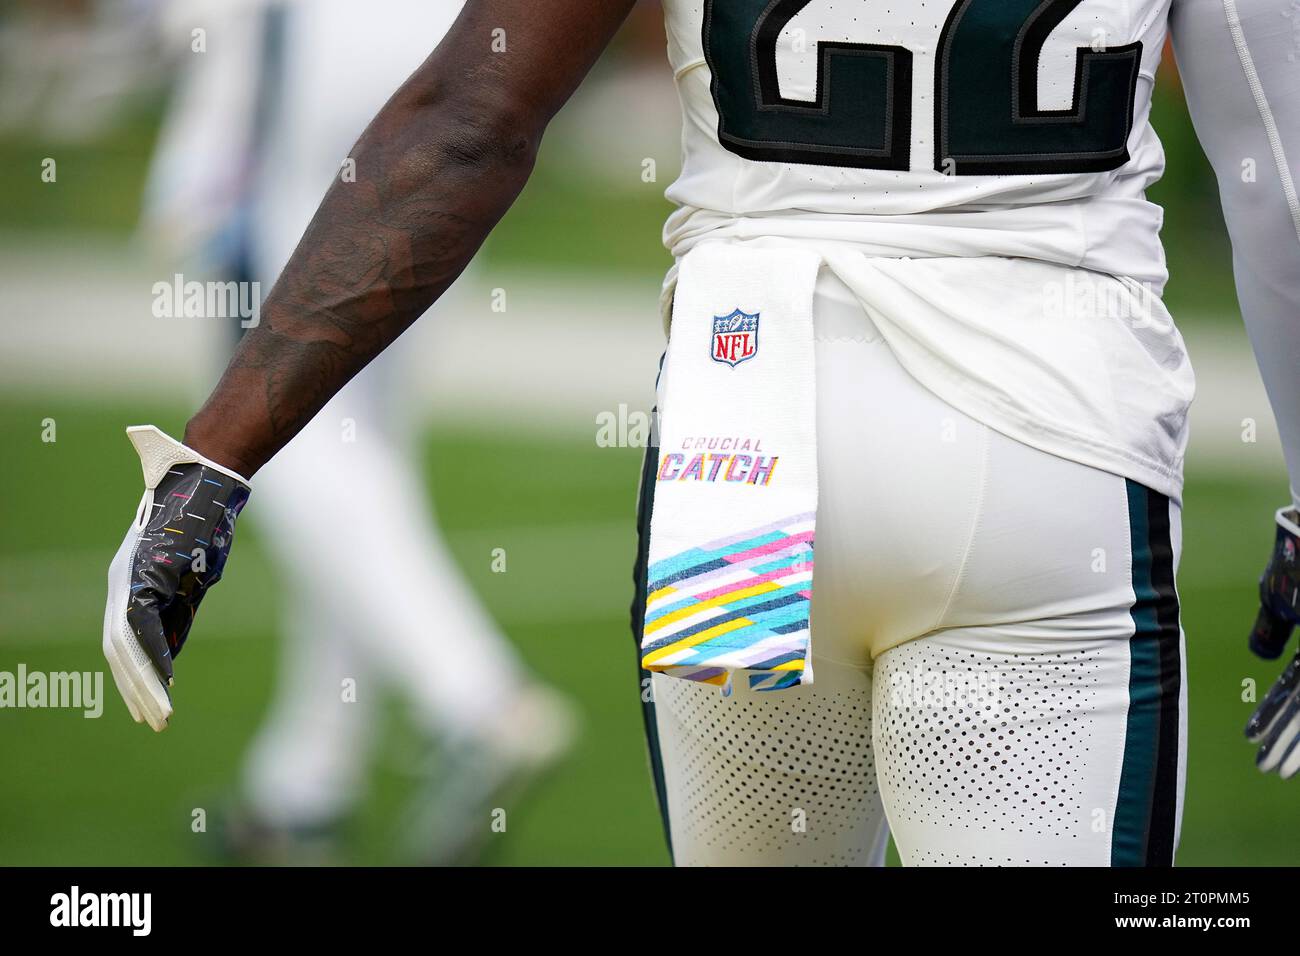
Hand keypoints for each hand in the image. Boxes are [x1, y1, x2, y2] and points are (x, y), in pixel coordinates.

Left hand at [102, 426, 249, 730]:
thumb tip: (169, 652)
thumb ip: (178, 610)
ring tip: (157, 713)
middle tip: (150, 722)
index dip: (136, 675)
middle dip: (136, 690)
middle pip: (118, 650)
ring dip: (143, 683)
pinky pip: (143, 626)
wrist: (208, 480)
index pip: (126, 641)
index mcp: (132, 581)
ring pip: (126, 645)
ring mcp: (130, 578)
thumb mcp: (194, 575)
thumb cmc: (206, 521)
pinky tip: (164, 680)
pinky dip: (153, 657)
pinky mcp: (145, 574)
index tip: (150, 704)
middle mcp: (122, 581)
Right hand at [1245, 507, 1299, 775]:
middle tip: (1270, 770)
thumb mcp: (1278, 597)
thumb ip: (1271, 627)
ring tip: (1275, 770)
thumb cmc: (1299, 556)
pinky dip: (1295, 730)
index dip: (1273, 716)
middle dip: (1286, 740)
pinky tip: (1287, 754)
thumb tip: (1260, 656)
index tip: (1252, 739)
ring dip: (1293, 745)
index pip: (1292, 687)